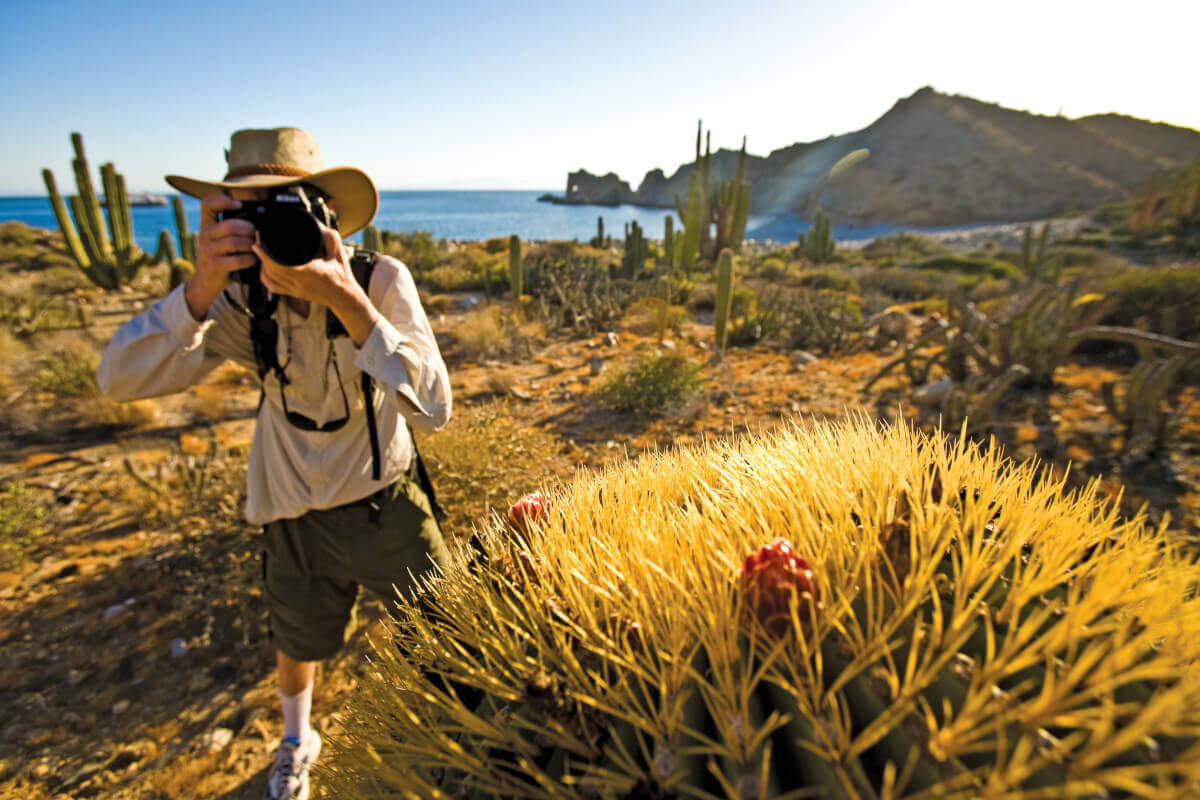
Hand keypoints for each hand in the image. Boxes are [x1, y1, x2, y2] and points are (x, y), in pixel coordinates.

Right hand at [183, 194, 256, 319]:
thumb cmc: (219, 257)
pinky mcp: (214, 265)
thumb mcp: (219, 240)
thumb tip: (256, 219)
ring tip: (256, 247)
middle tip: (256, 234)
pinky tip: (253, 259)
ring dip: (250, 245)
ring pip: (234, 242)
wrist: (206, 282)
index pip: (207, 204)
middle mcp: (204, 236)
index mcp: (206, 225)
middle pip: (229, 225)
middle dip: (248, 229)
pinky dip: (249, 259)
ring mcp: (207, 251)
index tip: (239, 205)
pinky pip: (237, 260)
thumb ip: (229, 228)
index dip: (223, 200)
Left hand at [256, 227, 381, 345]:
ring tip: (259, 252)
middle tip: (258, 240)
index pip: (279, 264)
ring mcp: (295, 289)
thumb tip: (319, 225)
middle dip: (261, 254)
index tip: (260, 239)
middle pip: (271, 269)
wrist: (343, 296)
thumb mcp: (339, 253)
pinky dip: (265, 278)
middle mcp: (299, 282)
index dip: (265, 252)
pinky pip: (273, 287)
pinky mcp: (294, 294)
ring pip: (270, 278)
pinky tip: (264, 269)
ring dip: (261, 265)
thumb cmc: (341, 275)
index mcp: (309, 271)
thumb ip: (331, 237)